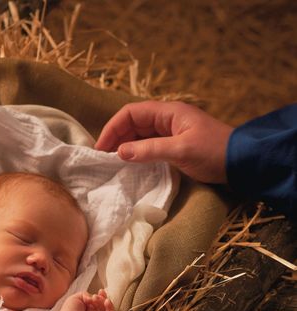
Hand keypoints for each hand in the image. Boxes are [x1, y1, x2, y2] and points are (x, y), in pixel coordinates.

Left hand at [58, 289, 115, 310]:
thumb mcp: (77, 298)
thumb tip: (93, 296)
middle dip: (104, 300)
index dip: (102, 296)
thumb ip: (86, 294)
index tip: (100, 291)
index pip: (100, 301)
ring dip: (110, 307)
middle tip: (97, 298)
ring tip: (107, 302)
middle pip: (105, 307)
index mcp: (90, 308)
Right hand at [95, 101, 233, 183]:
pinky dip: (136, 154)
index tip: (101, 148)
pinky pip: (147, 147)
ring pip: (138, 136)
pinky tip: (129, 165)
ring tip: (112, 163)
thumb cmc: (214, 152)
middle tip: (103, 159)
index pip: (130, 113)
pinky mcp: (173, 146)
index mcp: (168, 112)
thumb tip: (120, 152)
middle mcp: (166, 119)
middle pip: (132, 124)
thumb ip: (149, 150)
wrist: (242, 163)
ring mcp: (170, 133)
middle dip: (115, 138)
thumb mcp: (181, 150)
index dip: (113, 128)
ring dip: (124, 147)